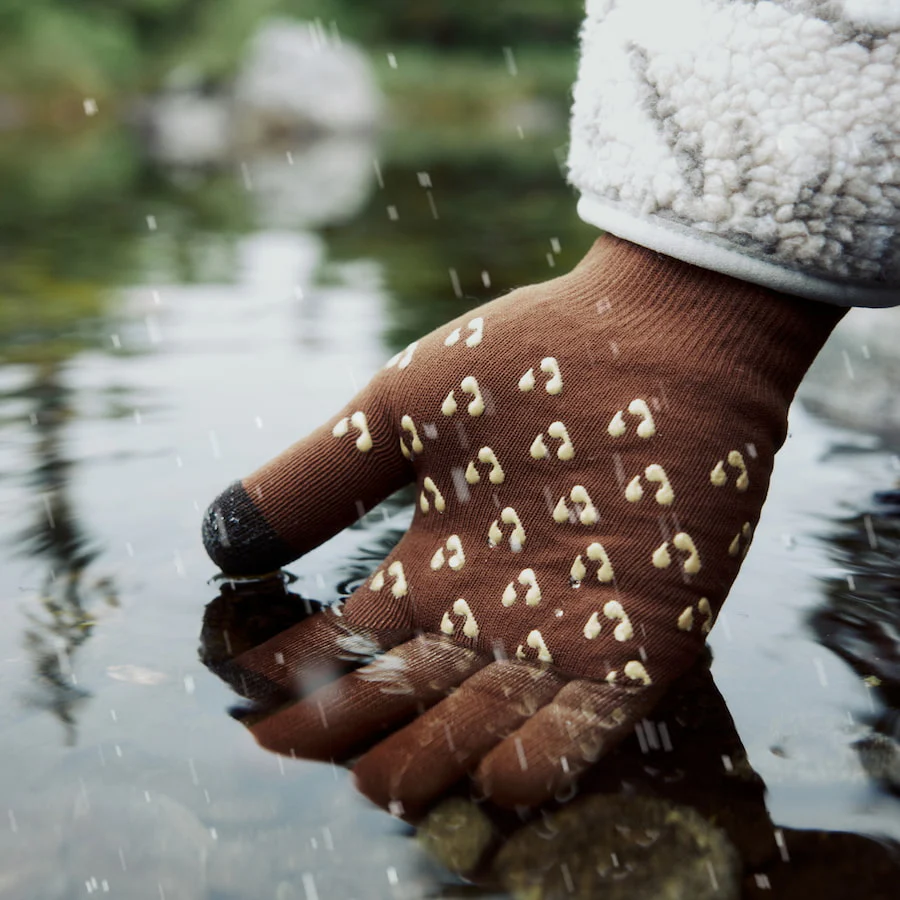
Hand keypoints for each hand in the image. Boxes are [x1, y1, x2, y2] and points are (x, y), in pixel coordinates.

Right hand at [202, 234, 843, 813]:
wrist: (660, 332)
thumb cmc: (529, 358)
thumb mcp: (399, 412)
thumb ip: (315, 476)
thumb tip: (215, 537)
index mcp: (432, 565)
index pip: (348, 650)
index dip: (293, 684)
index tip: (252, 703)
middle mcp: (487, 614)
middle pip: (402, 708)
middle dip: (346, 737)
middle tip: (299, 739)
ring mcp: (559, 633)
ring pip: (477, 738)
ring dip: (424, 764)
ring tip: (378, 774)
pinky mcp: (639, 644)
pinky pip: (582, 734)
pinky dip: (534, 767)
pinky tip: (491, 772)